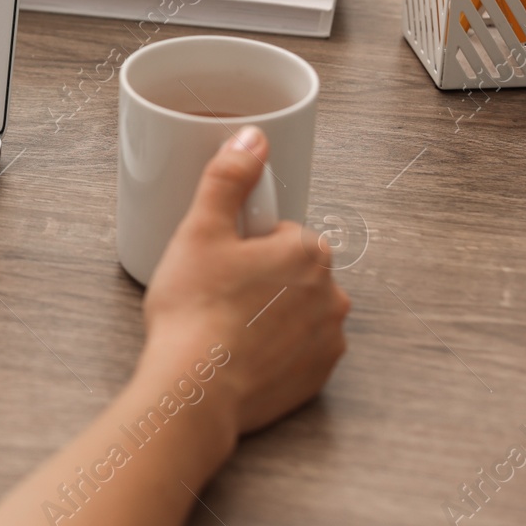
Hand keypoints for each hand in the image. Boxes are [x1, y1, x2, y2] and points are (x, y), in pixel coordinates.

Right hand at [141, 126, 349, 437]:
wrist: (195, 387)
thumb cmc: (194, 311)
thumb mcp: (200, 230)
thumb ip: (228, 178)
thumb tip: (252, 138)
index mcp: (307, 251)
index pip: (281, 231)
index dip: (245, 243)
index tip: (221, 260)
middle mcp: (331, 294)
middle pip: (293, 270)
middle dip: (261, 276)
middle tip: (216, 290)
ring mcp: (328, 339)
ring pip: (297, 309)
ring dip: (271, 312)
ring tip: (225, 324)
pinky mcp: (318, 376)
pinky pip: (299, 349)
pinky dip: (275, 348)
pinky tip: (240, 351)